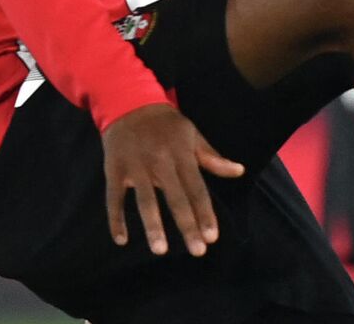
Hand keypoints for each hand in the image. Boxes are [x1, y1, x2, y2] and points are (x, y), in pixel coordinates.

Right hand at [102, 104, 244, 256]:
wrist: (129, 103)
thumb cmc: (166, 124)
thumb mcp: (193, 135)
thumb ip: (212, 157)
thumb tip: (239, 171)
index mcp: (182, 156)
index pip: (198, 190)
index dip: (206, 213)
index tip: (213, 237)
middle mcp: (161, 163)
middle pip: (177, 198)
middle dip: (187, 226)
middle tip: (197, 251)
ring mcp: (136, 167)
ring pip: (145, 201)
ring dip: (153, 226)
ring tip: (161, 250)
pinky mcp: (114, 170)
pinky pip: (114, 198)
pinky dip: (116, 219)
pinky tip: (121, 239)